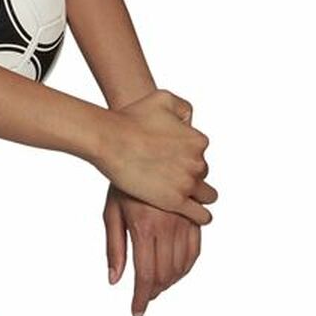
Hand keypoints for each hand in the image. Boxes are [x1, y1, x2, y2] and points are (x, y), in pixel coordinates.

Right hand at [94, 90, 216, 223]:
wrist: (109, 139)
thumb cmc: (129, 118)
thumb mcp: (162, 98)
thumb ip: (183, 108)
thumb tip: (189, 121)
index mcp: (197, 140)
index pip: (200, 153)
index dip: (185, 156)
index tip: (168, 157)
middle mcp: (197, 161)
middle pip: (201, 173)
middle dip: (188, 174)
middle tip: (166, 174)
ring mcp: (187, 183)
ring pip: (206, 195)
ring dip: (198, 196)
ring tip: (181, 195)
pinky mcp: (176, 201)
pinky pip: (201, 215)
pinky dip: (200, 216)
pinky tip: (193, 214)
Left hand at [103, 182, 200, 315]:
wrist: (143, 149)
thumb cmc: (121, 182)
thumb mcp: (111, 212)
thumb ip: (115, 248)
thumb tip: (115, 280)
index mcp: (145, 227)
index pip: (146, 275)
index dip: (142, 297)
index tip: (137, 311)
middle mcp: (169, 226)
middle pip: (166, 274)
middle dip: (154, 291)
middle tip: (144, 297)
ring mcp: (185, 221)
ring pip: (183, 265)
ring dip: (170, 281)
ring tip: (155, 285)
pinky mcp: (194, 216)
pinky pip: (195, 250)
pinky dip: (185, 266)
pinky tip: (174, 270)